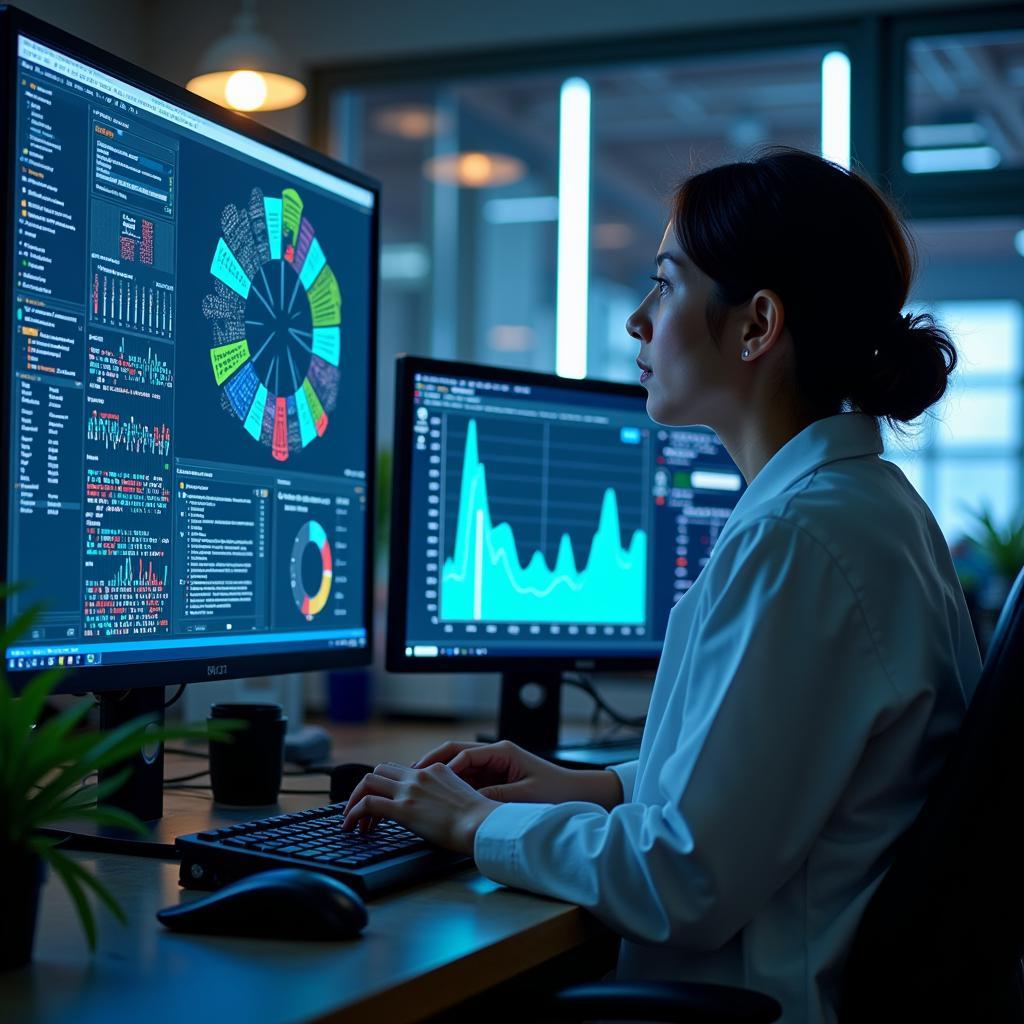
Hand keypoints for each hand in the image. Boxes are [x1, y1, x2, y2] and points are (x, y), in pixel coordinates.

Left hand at [341, 761, 499, 853]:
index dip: (387, 786)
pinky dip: (353, 814)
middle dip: (366, 789)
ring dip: (355, 800)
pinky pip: (367, 804)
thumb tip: (438, 809)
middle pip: (380, 771)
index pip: (401, 770)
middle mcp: (419, 776)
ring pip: (368, 782)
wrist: (481, 824)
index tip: (382, 802)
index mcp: (435, 770)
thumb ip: (444, 795)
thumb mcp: (462, 795)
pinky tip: (352, 827)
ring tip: (352, 822)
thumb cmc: (478, 818)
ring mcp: (409, 790)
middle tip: (362, 811)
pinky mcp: (402, 808)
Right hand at [415, 739, 622, 808]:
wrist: (580, 793)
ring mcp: (495, 764)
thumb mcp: (524, 797)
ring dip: (440, 775)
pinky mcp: (497, 776)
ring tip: (418, 787)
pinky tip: (440, 796)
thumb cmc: (557, 792)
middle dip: (432, 764)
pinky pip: (468, 777)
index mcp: (503, 751)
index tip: (424, 778)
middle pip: (455, 753)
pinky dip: (453, 784)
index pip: (463, 754)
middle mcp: (496, 754)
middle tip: (411, 777)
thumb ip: (495, 798)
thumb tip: (468, 801)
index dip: (442, 766)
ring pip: (459, 765)